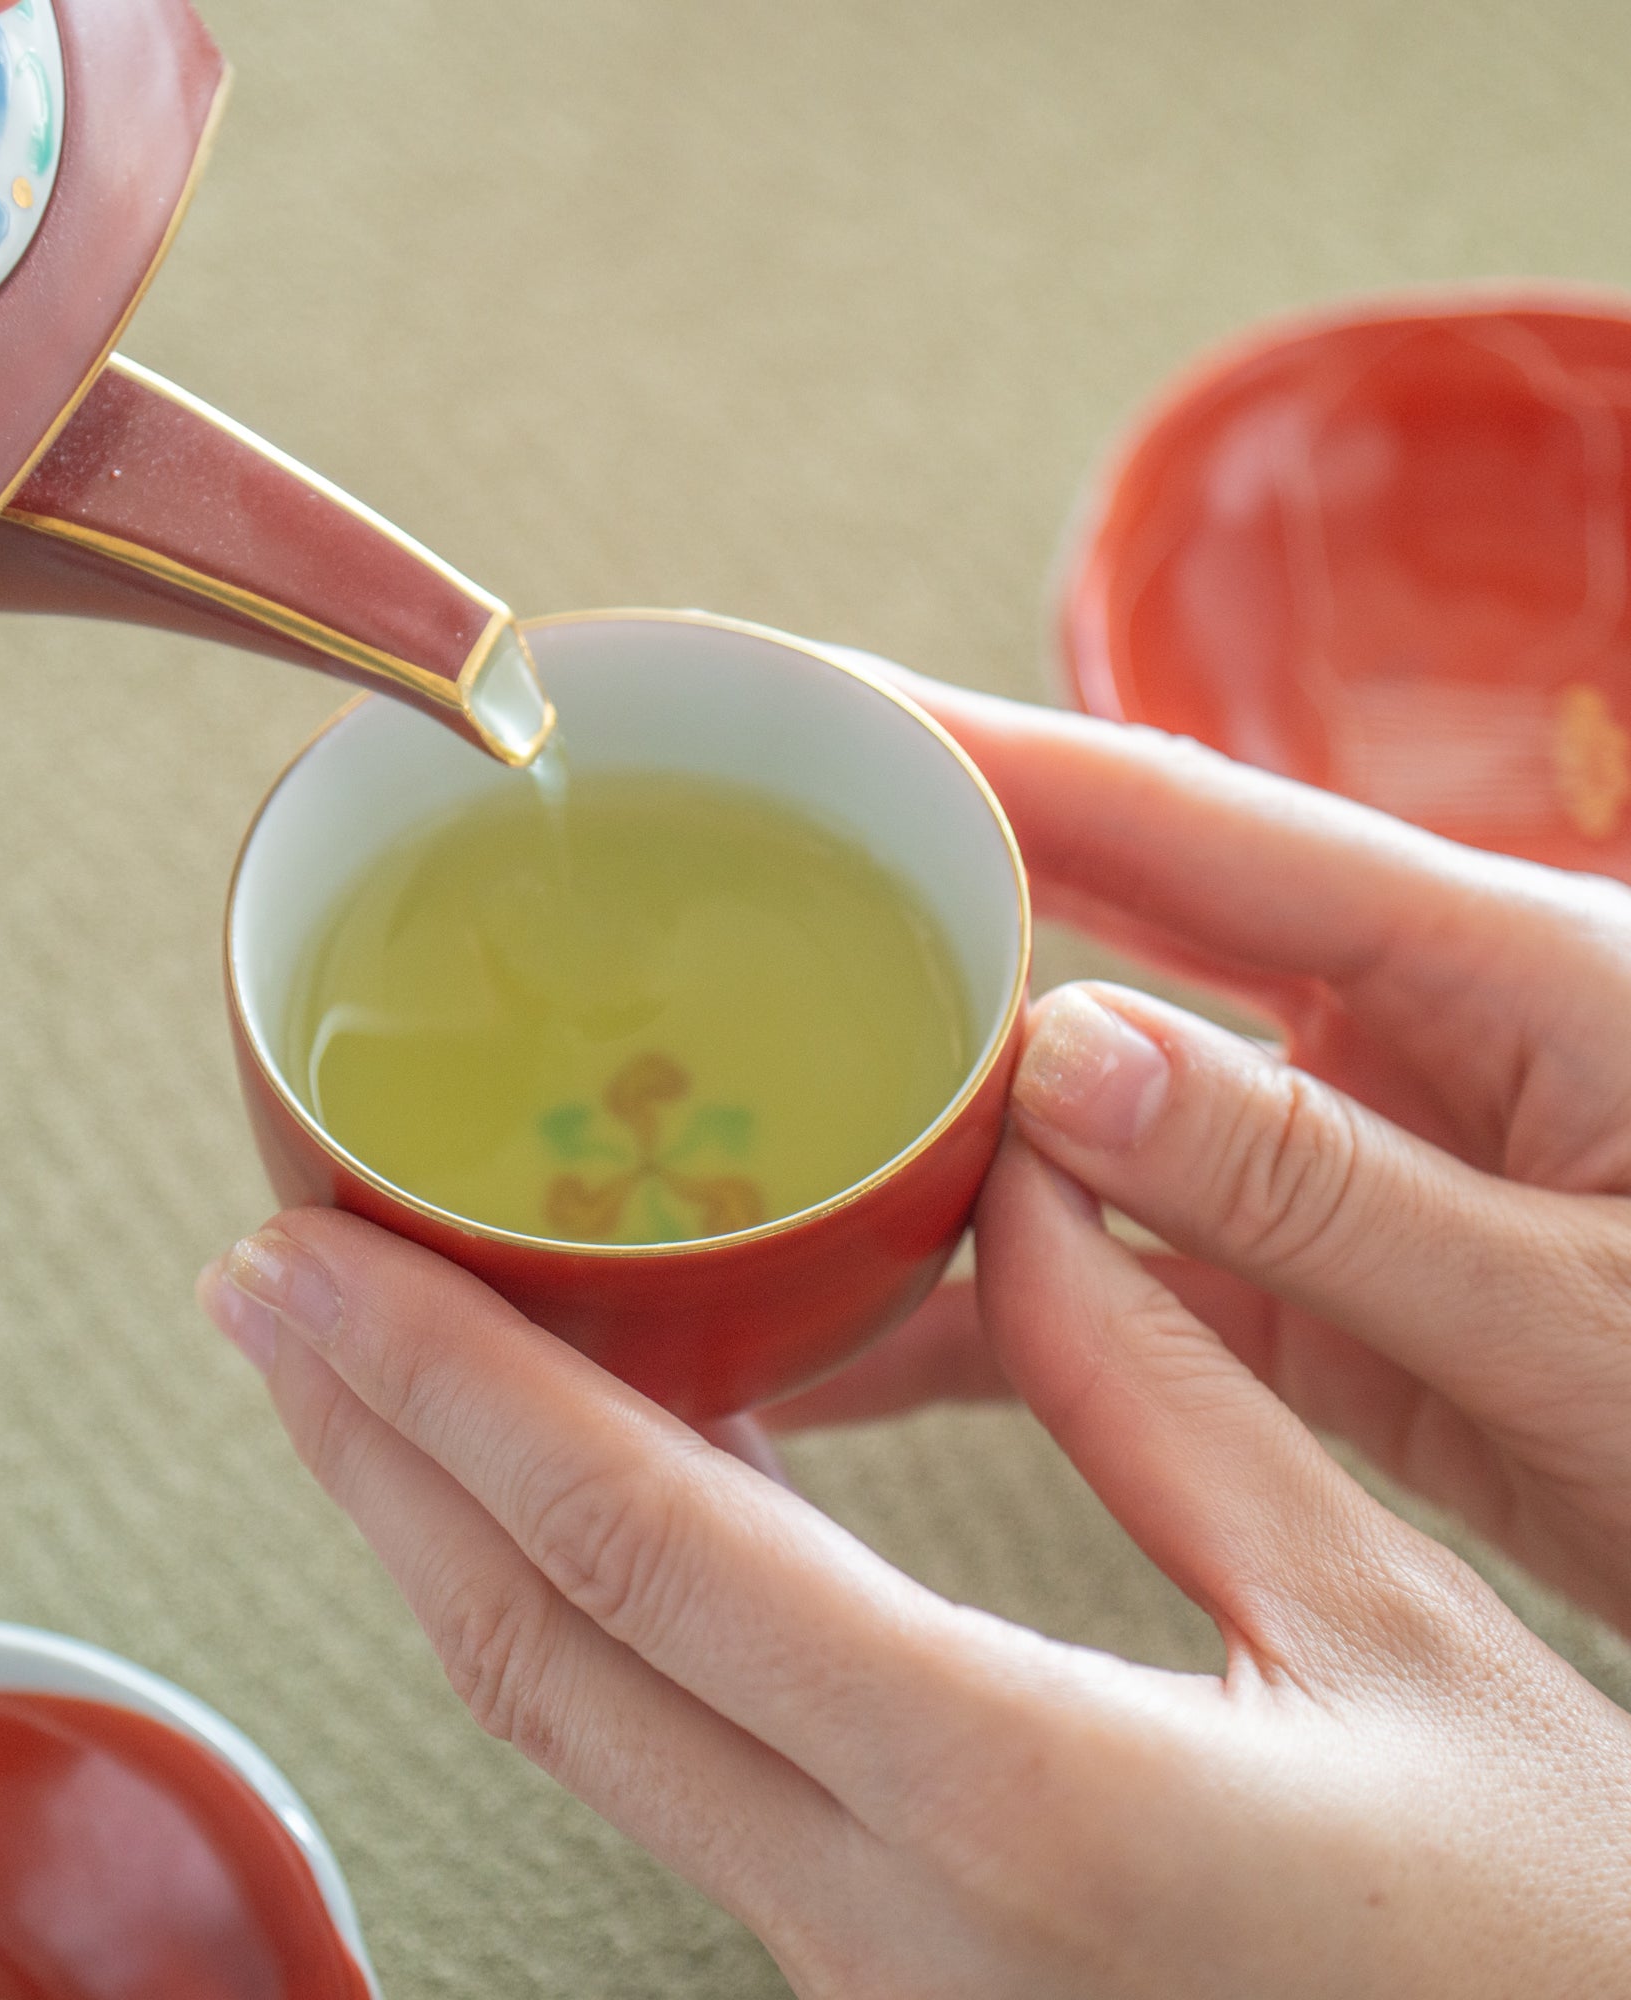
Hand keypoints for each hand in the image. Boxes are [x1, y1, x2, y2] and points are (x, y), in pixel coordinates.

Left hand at [200, 1181, 1630, 1996]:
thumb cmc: (1549, 1934)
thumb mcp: (1398, 1635)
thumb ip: (1176, 1404)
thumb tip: (1018, 1195)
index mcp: (1022, 1796)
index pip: (641, 1543)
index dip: (446, 1383)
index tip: (313, 1257)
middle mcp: (889, 1912)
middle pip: (540, 1645)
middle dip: (371, 1449)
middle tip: (263, 1286)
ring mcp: (865, 1968)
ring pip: (575, 1723)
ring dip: (439, 1535)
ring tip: (356, 1379)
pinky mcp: (881, 1968)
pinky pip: (663, 1765)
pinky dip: (565, 1614)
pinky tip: (556, 1507)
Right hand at [775, 673, 1630, 1638]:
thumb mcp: (1586, 1318)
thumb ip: (1329, 1190)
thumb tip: (1069, 1057)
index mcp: (1495, 965)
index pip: (1176, 819)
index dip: (973, 749)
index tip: (799, 702)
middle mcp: (1394, 1033)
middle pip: (1099, 935)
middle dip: (900, 918)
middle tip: (709, 910)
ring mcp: (1344, 1158)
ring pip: (1078, 1124)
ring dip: (915, 1148)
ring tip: (736, 1167)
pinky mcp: (1320, 1281)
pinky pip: (1116, 1270)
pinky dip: (987, 1305)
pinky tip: (852, 1345)